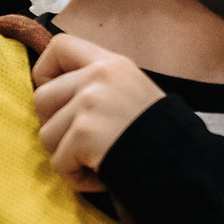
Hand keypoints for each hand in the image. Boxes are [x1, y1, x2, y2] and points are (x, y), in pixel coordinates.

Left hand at [31, 34, 164, 192]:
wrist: (182, 164)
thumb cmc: (158, 136)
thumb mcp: (133, 92)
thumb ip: (98, 85)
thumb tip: (53, 93)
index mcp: (111, 64)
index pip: (59, 46)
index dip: (46, 73)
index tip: (58, 98)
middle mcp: (98, 77)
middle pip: (41, 98)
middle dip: (55, 127)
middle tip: (82, 142)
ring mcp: (90, 104)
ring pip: (46, 135)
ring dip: (66, 156)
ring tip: (97, 160)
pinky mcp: (84, 134)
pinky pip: (58, 162)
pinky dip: (76, 177)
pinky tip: (101, 175)